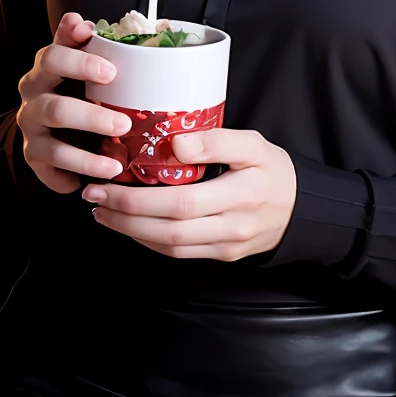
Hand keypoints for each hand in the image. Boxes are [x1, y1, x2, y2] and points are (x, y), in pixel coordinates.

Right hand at [16, 12, 129, 192]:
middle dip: (91, 118)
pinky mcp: (34, 159)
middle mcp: (32, 99)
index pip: (53, 58)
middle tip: (125, 124)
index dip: (80, 64)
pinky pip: (52, 173)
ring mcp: (31, 131)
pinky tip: (96, 184)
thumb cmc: (72, 82)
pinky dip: (73, 179)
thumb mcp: (75, 58)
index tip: (110, 72)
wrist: (45, 118)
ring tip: (116, 165)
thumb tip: (81, 21)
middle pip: (56, 109)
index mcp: (44, 69)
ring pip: (54, 148)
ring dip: (87, 159)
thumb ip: (79, 41)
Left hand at [81, 128, 296, 260]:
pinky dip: (149, 240)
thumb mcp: (254, 144)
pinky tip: (130, 225)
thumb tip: (175, 144)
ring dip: (131, 231)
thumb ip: (216, 141)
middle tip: (93, 198)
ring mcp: (226, 246)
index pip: (182, 202)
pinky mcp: (221, 255)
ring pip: (170, 247)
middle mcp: (232, 226)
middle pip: (169, 230)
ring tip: (103, 212)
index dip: (138, 199)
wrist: (302, 209)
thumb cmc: (273, 170)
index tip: (108, 183)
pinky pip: (179, 253)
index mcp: (242, 194)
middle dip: (124, 216)